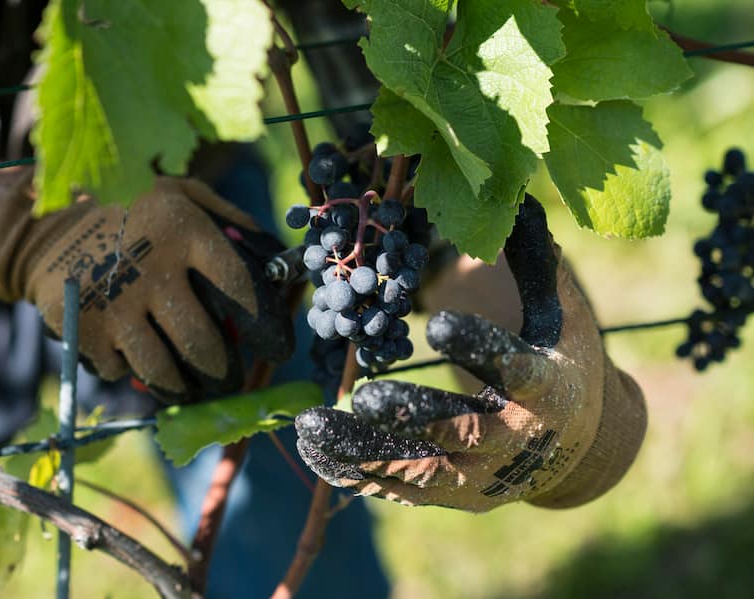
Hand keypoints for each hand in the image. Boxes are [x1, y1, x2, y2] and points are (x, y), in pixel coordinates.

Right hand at [0, 177, 293, 401]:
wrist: (48, 227)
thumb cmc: (133, 214)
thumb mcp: (181, 195)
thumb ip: (230, 222)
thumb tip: (278, 262)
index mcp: (184, 231)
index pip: (239, 289)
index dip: (265, 327)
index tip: (276, 349)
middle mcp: (150, 268)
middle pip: (203, 344)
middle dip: (224, 372)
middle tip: (230, 378)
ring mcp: (113, 303)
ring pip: (164, 372)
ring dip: (185, 387)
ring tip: (195, 385)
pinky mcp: (82, 330)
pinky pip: (121, 371)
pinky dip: (133, 370)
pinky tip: (136, 352)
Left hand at [295, 195, 645, 510]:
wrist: (573, 445)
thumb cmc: (560, 363)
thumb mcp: (561, 314)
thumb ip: (533, 262)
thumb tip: (516, 193)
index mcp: (551, 389)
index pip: (518, 369)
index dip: (479, 348)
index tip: (438, 324)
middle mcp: (518, 442)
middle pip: (462, 434)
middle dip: (413, 416)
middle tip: (365, 399)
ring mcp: (483, 477)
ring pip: (420, 470)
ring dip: (364, 449)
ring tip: (311, 425)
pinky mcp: (453, 495)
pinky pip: (401, 489)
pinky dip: (358, 472)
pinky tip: (316, 451)